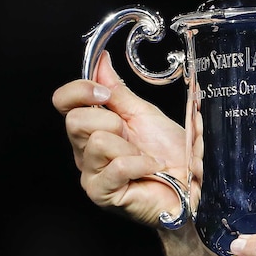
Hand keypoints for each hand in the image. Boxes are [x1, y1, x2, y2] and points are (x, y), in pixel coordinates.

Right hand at [52, 50, 194, 227]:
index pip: (63, 102)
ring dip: (130, 147)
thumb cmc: (170, 153)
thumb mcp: (144, 114)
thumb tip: (101, 62)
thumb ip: (118, 91)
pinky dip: (140, 163)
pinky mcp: (103, 194)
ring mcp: (91, 174)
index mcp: (93, 127)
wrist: (191, 184)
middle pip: (75, 121)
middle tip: (132, 135)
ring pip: (97, 142)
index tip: (105, 93)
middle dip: (113, 122)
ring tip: (144, 156)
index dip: (80, 91)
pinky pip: (115, 166)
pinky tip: (150, 168)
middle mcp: (85, 150)